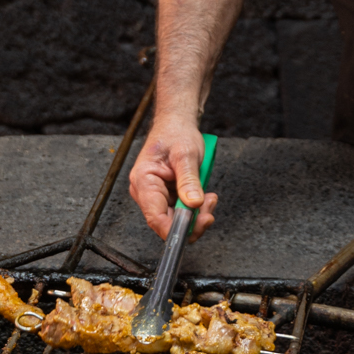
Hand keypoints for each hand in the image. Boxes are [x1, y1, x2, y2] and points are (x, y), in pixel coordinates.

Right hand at [129, 115, 218, 239]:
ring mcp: (157, 196)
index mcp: (144, 181)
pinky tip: (206, 197)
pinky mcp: (168, 197)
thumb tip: (193, 204)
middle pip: (167, 222)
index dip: (174, 229)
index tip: (194, 229)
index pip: (155, 217)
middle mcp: (147, 192)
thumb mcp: (186, 154)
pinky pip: (182, 212)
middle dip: (191, 221)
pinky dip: (196, 209)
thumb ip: (189, 180)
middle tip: (209, 210)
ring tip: (210, 199)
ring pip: (176, 220)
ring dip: (196, 215)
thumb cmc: (176, 133)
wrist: (177, 124)